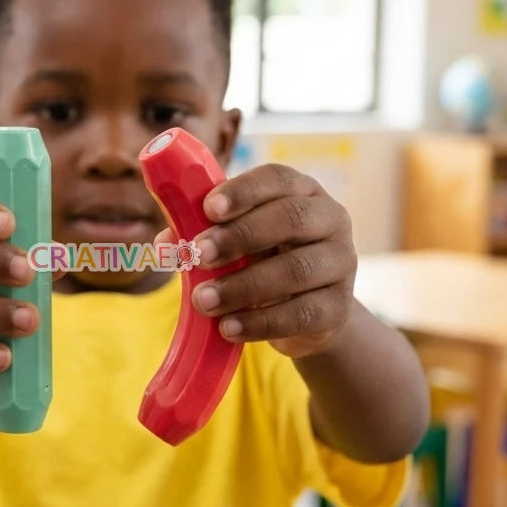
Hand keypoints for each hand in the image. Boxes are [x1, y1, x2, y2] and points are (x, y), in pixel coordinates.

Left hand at [157, 164, 356, 358]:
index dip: (243, 191)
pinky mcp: (339, 308)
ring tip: (203, 301)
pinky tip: (227, 328)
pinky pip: (301, 314)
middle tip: (198, 254)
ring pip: (296, 270)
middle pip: (291, 218)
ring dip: (242, 286)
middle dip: (239, 236)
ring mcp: (341, 263)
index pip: (278, 178)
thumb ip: (201, 235)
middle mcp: (330, 220)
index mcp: (301, 192)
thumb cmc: (264, 261)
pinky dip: (259, 323)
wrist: (307, 313)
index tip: (209, 208)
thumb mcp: (235, 242)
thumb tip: (165, 243)